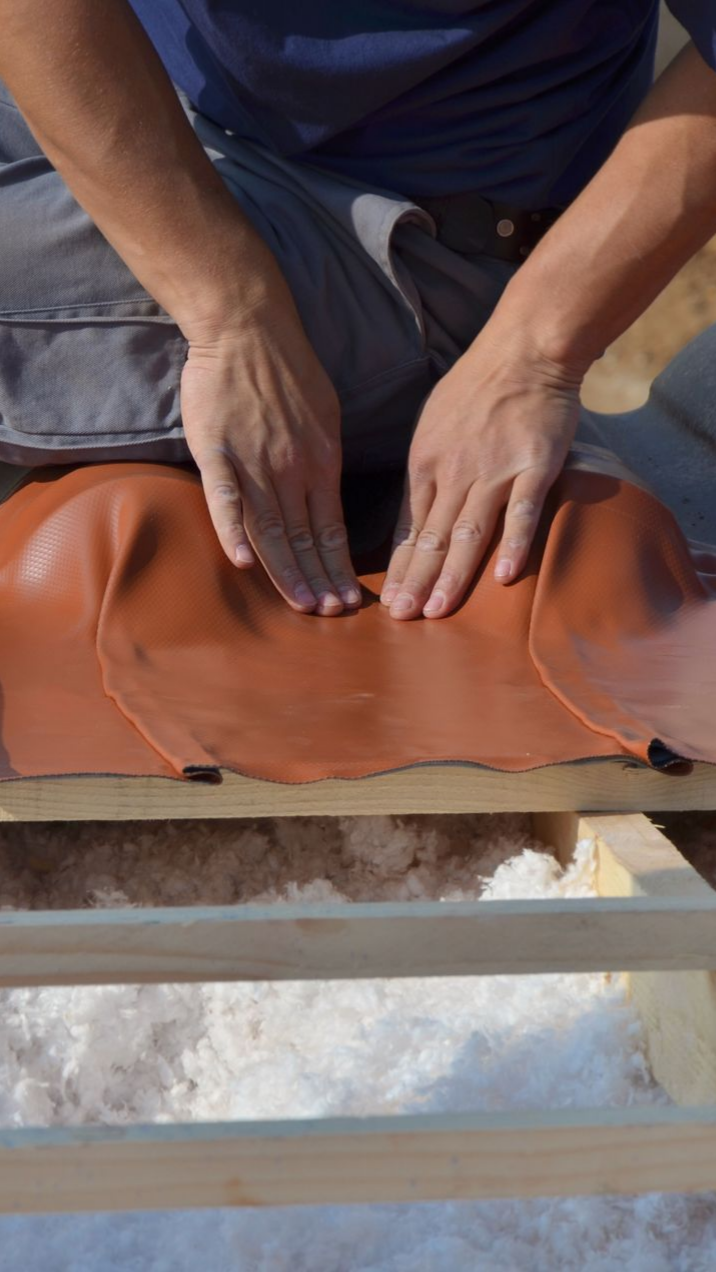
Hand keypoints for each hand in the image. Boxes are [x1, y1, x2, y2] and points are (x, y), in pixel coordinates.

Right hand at [179, 291, 360, 615]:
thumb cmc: (289, 369)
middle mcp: (292, 469)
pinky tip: (244, 563)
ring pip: (272, 528)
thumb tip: (330, 494)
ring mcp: (255, 462)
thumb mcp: (326, 415)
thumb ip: (325, 458)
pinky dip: (234, 531)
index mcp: (322, 462)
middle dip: (320, 581)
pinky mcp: (218, 451)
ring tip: (302, 605)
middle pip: (306, 538)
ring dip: (288, 572)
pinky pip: (226, 498)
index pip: (332, 529)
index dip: (339, 567)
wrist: (248, 327)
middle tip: (331, 616)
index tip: (348, 600)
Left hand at [380, 326, 581, 619]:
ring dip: (452, 574)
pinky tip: (503, 577)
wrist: (525, 350)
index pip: (408, 526)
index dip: (400, 566)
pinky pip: (521, 511)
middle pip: (432, 537)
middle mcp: (454, 471)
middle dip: (415, 581)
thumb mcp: (432, 424)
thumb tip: (414, 514)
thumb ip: (425, 471)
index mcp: (425, 463)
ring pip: (468, 531)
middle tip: (402, 619)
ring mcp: (494, 470)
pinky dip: (513, 544)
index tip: (390, 601)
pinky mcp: (534, 467)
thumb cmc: (477, 386)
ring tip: (438, 611)